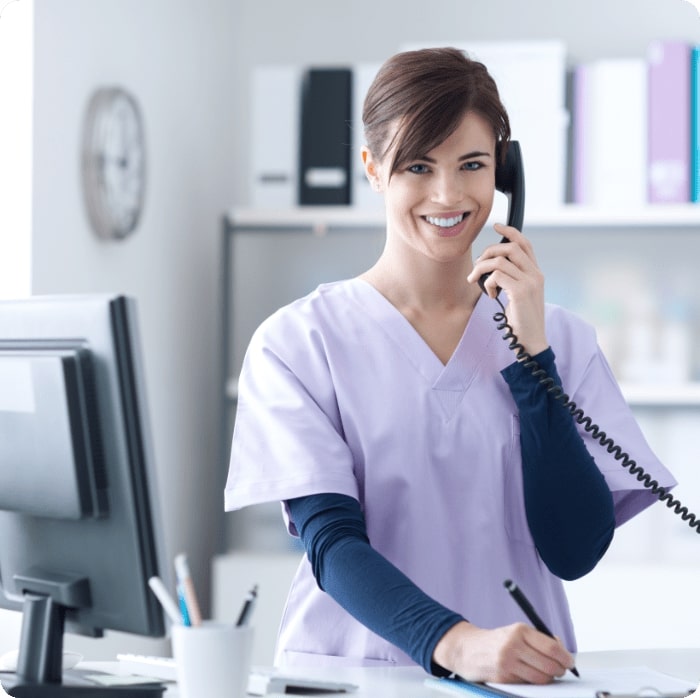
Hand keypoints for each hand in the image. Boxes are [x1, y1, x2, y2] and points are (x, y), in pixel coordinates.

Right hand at [432, 620, 574, 683]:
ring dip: (548, 678)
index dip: (566, 657)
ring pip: (542, 678)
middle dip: (560, 670)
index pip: (552, 647)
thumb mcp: (515, 632)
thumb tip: (562, 650)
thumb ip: (539, 639)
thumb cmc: (497, 641)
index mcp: (519, 630)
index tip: (570, 662)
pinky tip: (530, 675)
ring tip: (546, 673)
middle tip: (560, 670)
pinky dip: (534, 682)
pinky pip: (529, 684)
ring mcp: (508, 662)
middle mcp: (513, 645)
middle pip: (550, 665)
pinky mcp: (504, 677)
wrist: (468, 649)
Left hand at [468, 223, 547, 356]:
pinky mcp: (520, 292)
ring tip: (476, 282)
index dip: (510, 232)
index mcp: (536, 273)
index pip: (525, 243)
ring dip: (481, 269)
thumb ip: (512, 278)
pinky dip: (487, 283)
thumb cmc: (522, 319)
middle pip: (510, 248)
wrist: (531, 340)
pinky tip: (490, 296)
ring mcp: (529, 282)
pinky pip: (497, 276)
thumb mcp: (519, 294)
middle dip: (488, 252)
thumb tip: (492, 267)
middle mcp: (535, 274)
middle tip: (477, 267)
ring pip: (499, 261)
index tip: (496, 226)